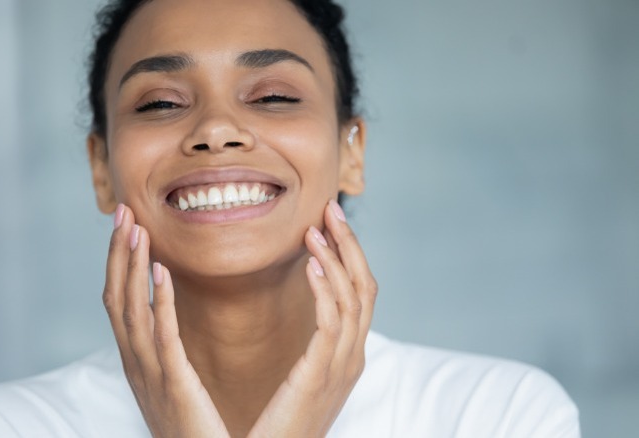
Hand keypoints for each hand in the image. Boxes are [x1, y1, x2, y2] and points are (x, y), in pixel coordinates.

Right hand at [102, 204, 229, 437]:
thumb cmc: (191, 428)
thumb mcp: (170, 384)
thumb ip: (165, 352)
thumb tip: (165, 318)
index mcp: (135, 360)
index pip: (118, 302)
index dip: (119, 262)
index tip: (127, 226)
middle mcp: (134, 363)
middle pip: (116, 298)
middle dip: (118, 254)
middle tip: (123, 212)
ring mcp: (149, 374)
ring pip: (131, 310)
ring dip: (132, 266)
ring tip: (138, 229)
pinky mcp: (172, 384)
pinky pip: (162, 336)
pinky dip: (158, 301)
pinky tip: (162, 271)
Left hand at [248, 199, 378, 437]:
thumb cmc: (283, 422)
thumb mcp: (306, 378)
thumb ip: (315, 348)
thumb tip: (310, 315)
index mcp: (350, 355)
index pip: (360, 293)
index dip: (349, 254)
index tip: (329, 223)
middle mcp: (354, 357)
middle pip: (365, 287)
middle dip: (350, 245)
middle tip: (331, 209)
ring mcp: (342, 367)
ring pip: (353, 299)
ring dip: (335, 258)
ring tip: (315, 230)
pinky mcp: (321, 375)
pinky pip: (331, 323)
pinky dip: (325, 289)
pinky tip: (310, 264)